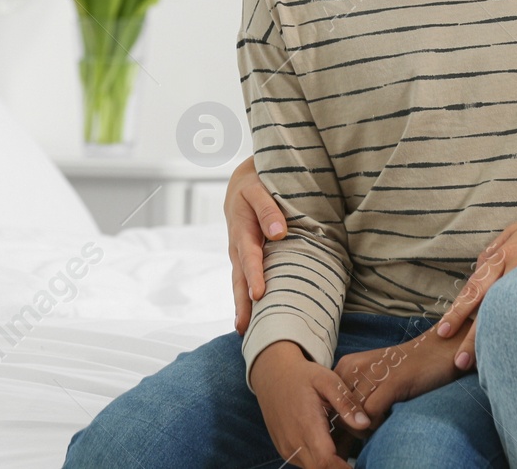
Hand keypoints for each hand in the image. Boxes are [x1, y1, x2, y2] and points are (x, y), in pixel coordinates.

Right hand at [225, 156, 288, 334]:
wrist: (241, 184)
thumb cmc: (254, 185)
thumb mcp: (258, 189)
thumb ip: (268, 209)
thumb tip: (279, 233)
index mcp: (242, 231)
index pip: (249, 258)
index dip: (254, 276)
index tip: (258, 295)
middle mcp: (238, 248)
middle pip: (239, 279)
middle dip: (242, 304)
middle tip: (244, 328)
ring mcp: (240, 256)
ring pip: (240, 284)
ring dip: (243, 306)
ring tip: (245, 331)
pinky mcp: (246, 259)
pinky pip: (246, 280)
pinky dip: (248, 298)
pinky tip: (254, 317)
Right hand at [249, 342, 369, 468]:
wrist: (272, 376)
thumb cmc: (303, 376)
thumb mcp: (327, 380)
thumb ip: (345, 402)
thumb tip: (365, 424)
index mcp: (306, 426)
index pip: (326, 463)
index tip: (362, 463)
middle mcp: (293, 443)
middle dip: (341, 466)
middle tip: (357, 448)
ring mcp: (287, 449)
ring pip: (314, 468)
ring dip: (331, 462)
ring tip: (342, 438)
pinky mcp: (284, 450)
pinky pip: (305, 463)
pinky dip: (320, 458)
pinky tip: (329, 439)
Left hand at [332, 317, 473, 429]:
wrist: (441, 349)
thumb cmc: (408, 370)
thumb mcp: (375, 381)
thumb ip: (356, 399)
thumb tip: (341, 429)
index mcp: (348, 365)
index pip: (328, 402)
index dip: (337, 421)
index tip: (348, 432)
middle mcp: (355, 366)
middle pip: (337, 411)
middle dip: (347, 428)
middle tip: (363, 435)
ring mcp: (373, 373)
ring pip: (351, 414)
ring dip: (362, 429)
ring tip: (377, 426)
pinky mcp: (392, 382)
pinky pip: (371, 414)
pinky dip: (376, 424)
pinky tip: (387, 420)